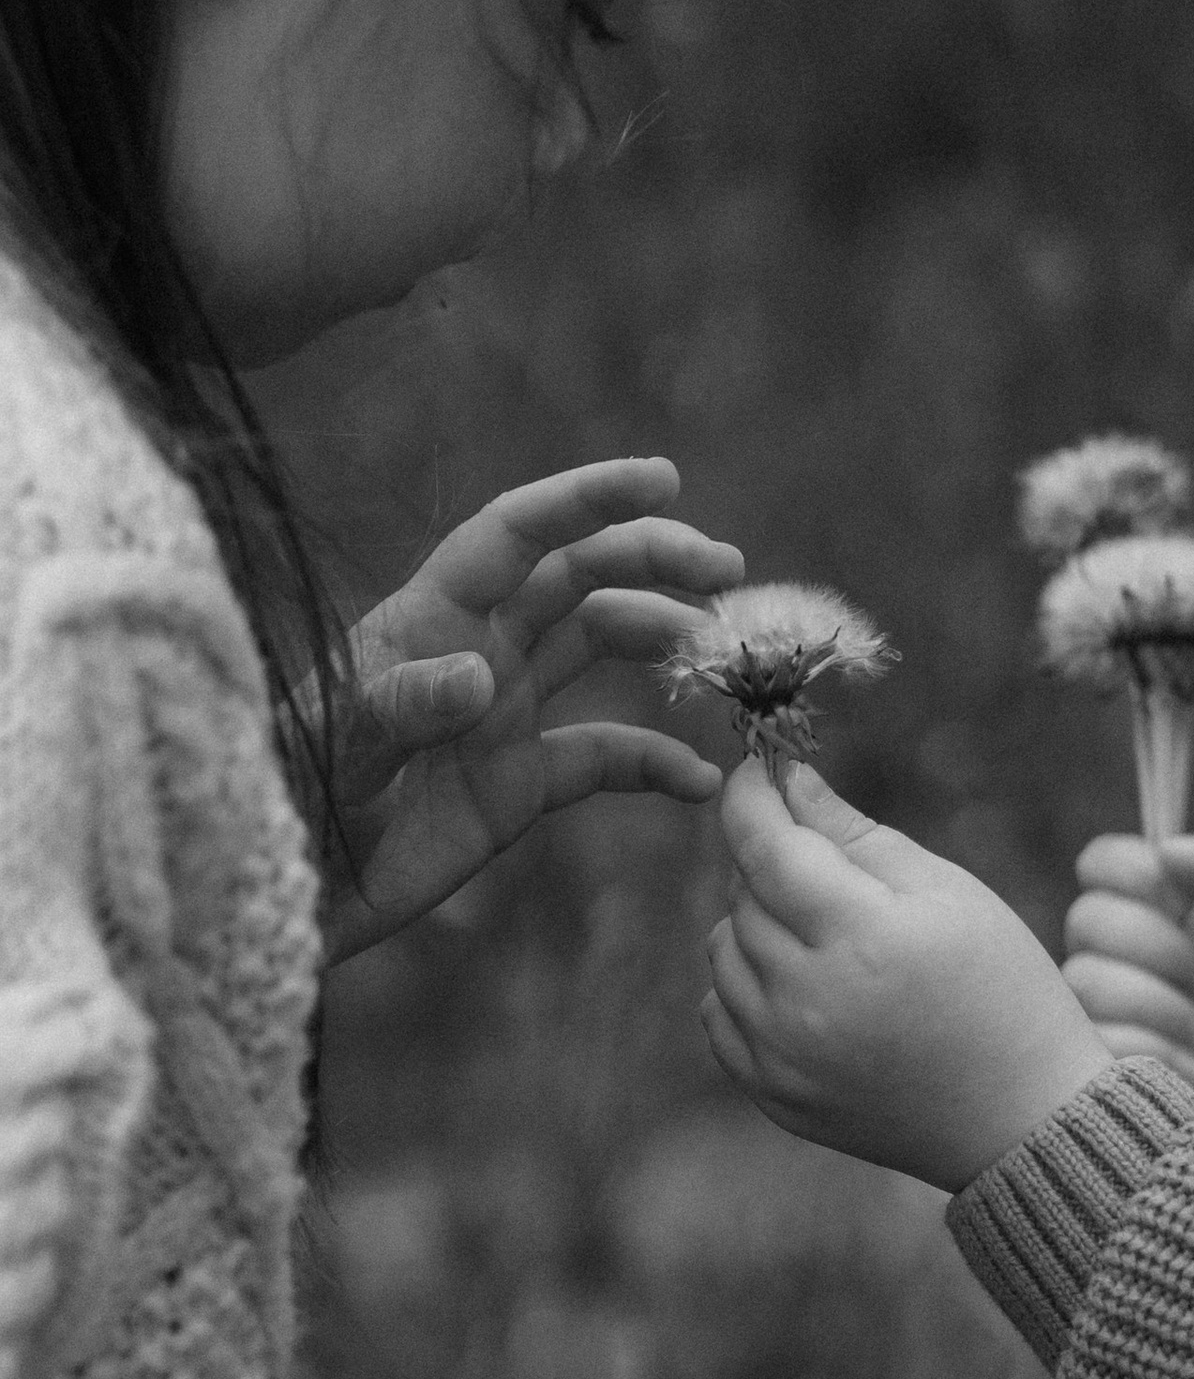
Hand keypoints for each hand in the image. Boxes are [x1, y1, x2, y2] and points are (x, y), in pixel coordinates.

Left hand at [324, 459, 742, 961]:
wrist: (280, 900)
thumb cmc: (285, 808)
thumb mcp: (332, 755)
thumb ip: (399, 708)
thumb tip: (481, 674)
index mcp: (428, 622)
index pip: (516, 534)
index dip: (585, 497)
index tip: (663, 478)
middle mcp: (474, 652)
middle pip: (576, 577)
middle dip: (652, 559)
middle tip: (727, 571)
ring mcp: (499, 716)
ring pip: (598, 646)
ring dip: (662, 638)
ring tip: (722, 654)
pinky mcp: (516, 785)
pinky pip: (603, 758)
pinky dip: (655, 763)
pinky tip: (699, 782)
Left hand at [703, 760, 1108, 1186]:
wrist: (1022, 1118)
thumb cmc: (1002, 987)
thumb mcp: (948, 892)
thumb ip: (857, 834)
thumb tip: (789, 781)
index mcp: (861, 938)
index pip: (765, 847)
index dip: (749, 799)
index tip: (755, 773)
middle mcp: (808, 1001)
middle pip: (744, 897)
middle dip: (773, 864)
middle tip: (831, 870)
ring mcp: (784, 1057)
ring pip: (723, 952)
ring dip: (757, 925)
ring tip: (826, 935)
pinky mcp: (774, 1096)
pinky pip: (719, 1014)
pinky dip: (746, 986)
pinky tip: (804, 986)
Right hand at [1068, 828, 1193, 1133]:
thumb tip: (1168, 848)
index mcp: (1163, 918)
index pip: (1102, 863)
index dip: (1136, 872)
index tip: (1186, 901)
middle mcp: (1119, 964)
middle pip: (1088, 916)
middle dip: (1165, 948)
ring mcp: (1093, 1022)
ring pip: (1086, 977)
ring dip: (1169, 1009)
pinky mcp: (1078, 1078)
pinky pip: (1094, 1038)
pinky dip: (1160, 1056)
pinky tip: (1189, 1077)